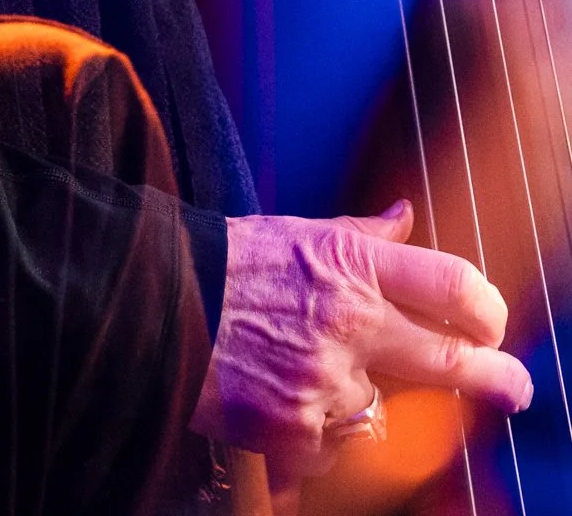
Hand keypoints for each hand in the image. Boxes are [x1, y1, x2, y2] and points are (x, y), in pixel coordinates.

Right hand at [191, 199, 531, 483]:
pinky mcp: (294, 429)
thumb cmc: (226, 261)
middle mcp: (348, 322)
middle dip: (494, 378)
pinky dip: (311, 436)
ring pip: (380, 413)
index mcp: (350, 263)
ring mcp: (323, 380)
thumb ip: (359, 234)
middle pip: (452, 360)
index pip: (452, 284)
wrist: (150, 299)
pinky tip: (278, 403)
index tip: (490, 325)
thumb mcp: (295, 231)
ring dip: (358, 404)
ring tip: (308, 379)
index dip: (486, 309)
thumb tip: (405, 216)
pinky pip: (329, 446)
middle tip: (513, 388)